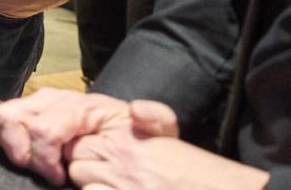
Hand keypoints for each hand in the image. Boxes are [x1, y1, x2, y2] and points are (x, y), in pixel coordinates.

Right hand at [0, 90, 151, 185]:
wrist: (126, 134)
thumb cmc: (137, 136)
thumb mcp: (158, 129)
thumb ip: (157, 118)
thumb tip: (136, 109)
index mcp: (80, 104)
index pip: (45, 129)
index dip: (46, 159)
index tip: (60, 180)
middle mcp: (53, 100)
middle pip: (14, 119)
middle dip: (26, 154)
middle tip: (46, 175)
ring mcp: (37, 106)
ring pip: (3, 117)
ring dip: (13, 146)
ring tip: (34, 166)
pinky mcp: (27, 115)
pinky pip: (3, 124)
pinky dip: (9, 142)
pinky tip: (30, 160)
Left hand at [68, 128, 267, 189]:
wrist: (216, 189)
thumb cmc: (190, 167)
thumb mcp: (168, 133)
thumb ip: (151, 115)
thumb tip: (135, 109)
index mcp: (127, 132)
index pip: (78, 133)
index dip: (83, 143)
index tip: (93, 150)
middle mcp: (122, 154)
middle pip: (74, 157)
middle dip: (83, 164)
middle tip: (103, 170)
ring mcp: (123, 181)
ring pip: (81, 178)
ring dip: (91, 183)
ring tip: (113, 184)